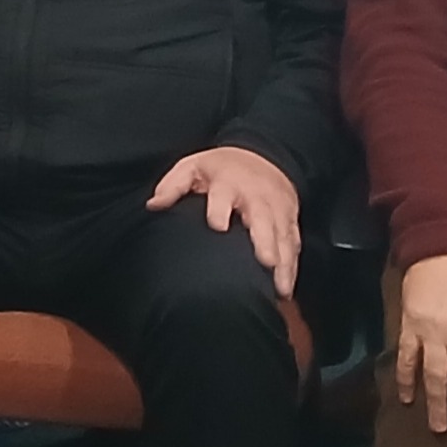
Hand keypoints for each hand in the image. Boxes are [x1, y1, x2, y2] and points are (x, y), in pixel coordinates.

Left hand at [146, 146, 300, 292]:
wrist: (263, 156)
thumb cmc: (221, 168)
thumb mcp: (193, 167)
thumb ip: (173, 186)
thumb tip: (153, 205)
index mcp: (228, 184)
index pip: (223, 196)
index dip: (220, 209)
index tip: (218, 226)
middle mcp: (256, 198)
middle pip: (262, 219)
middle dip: (265, 240)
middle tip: (265, 262)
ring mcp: (276, 210)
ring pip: (282, 237)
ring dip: (283, 262)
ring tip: (280, 289)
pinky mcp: (290, 221)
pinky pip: (293, 245)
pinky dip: (292, 267)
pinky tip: (285, 290)